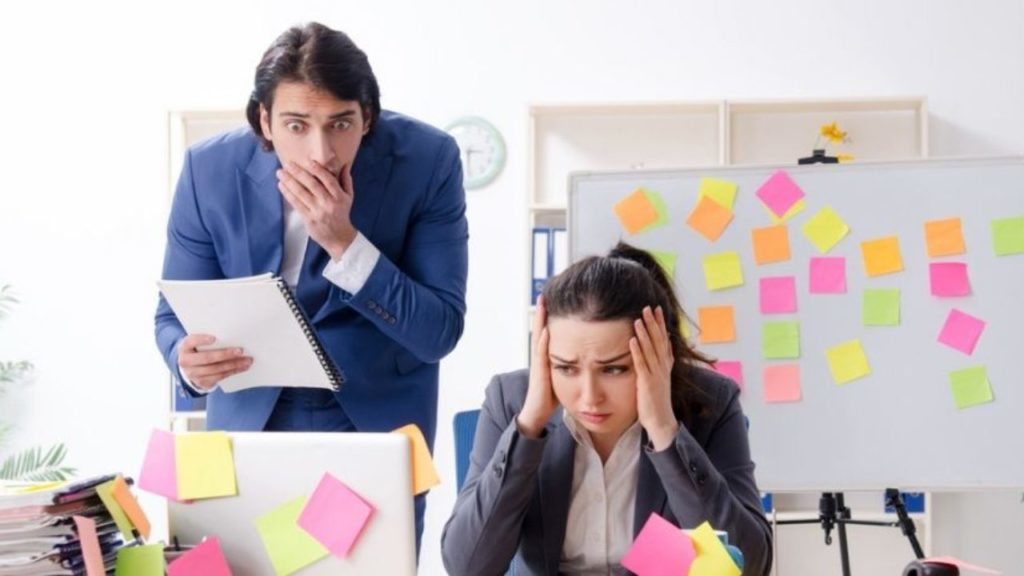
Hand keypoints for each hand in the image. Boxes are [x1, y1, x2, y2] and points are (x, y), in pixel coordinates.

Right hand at [177, 334, 251, 389]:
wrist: (190, 367)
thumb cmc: (198, 349)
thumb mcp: (197, 342)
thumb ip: (208, 339)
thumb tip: (231, 333)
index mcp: (184, 347)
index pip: (190, 342)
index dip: (201, 340)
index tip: (214, 338)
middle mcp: (186, 362)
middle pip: (207, 358)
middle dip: (225, 354)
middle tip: (240, 350)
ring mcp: (193, 374)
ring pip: (216, 369)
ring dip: (234, 364)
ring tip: (247, 360)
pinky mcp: (202, 382)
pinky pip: (220, 377)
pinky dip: (233, 371)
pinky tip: (243, 367)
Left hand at [277, 161, 357, 259]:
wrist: (339, 238)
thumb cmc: (342, 214)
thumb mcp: (348, 197)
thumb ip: (346, 180)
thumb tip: (345, 164)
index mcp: (339, 196)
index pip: (328, 180)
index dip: (318, 170)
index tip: (308, 161)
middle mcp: (328, 203)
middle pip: (312, 185)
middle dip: (298, 173)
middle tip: (288, 164)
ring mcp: (317, 211)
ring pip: (301, 193)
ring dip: (289, 182)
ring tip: (280, 173)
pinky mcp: (308, 219)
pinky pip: (296, 204)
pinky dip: (288, 194)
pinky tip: (281, 186)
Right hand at [516, 296, 558, 437]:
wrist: (538, 412)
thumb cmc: (551, 396)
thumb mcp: (562, 375)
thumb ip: (569, 364)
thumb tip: (582, 357)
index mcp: (547, 356)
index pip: (549, 331)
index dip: (550, 316)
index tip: (553, 299)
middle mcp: (540, 356)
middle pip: (541, 329)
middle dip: (542, 312)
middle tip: (544, 294)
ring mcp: (538, 363)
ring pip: (539, 337)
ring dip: (540, 321)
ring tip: (542, 304)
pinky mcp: (540, 373)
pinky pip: (541, 354)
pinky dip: (543, 342)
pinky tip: (546, 331)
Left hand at [630, 306, 677, 450]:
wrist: (661, 421)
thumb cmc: (657, 400)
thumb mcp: (661, 377)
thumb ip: (661, 362)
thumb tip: (665, 345)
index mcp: (665, 365)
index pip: (664, 339)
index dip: (660, 324)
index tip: (657, 309)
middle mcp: (663, 367)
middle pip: (658, 341)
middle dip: (653, 323)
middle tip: (648, 307)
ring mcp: (656, 375)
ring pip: (650, 350)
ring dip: (645, 333)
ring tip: (639, 318)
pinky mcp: (647, 383)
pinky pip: (642, 364)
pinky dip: (637, 351)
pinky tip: (632, 340)